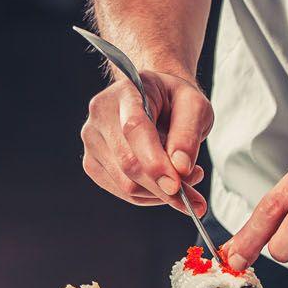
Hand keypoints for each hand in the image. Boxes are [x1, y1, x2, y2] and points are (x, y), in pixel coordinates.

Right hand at [79, 68, 211, 216]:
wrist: (156, 98)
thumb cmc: (174, 101)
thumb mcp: (195, 106)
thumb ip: (188, 135)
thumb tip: (180, 169)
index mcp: (126, 92)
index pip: (134, 129)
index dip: (154, 161)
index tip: (176, 186)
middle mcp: (101, 114)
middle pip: (128, 162)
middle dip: (164, 186)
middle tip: (195, 196)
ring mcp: (92, 140)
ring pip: (126, 184)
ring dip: (160, 192)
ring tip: (183, 179)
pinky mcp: (92, 163)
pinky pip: (123, 192)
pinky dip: (149, 196)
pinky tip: (163, 182)